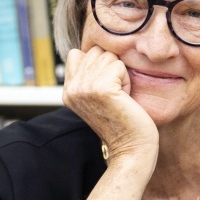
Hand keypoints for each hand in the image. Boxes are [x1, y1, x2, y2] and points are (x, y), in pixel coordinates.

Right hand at [63, 47, 158, 167]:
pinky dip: (127, 80)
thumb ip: (89, 75)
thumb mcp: (97, 97)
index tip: (106, 91)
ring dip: (120, 74)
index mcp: (68, 91)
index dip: (98, 66)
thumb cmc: (123, 123)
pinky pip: (119, 65)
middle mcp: (72, 88)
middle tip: (115, 96)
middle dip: (111, 69)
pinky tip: (125, 99)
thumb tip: (93, 49)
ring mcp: (84, 88)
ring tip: (120, 97)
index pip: (78, 54)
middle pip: (96, 52)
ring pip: (109, 56)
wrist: (131, 150)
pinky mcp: (101, 88)